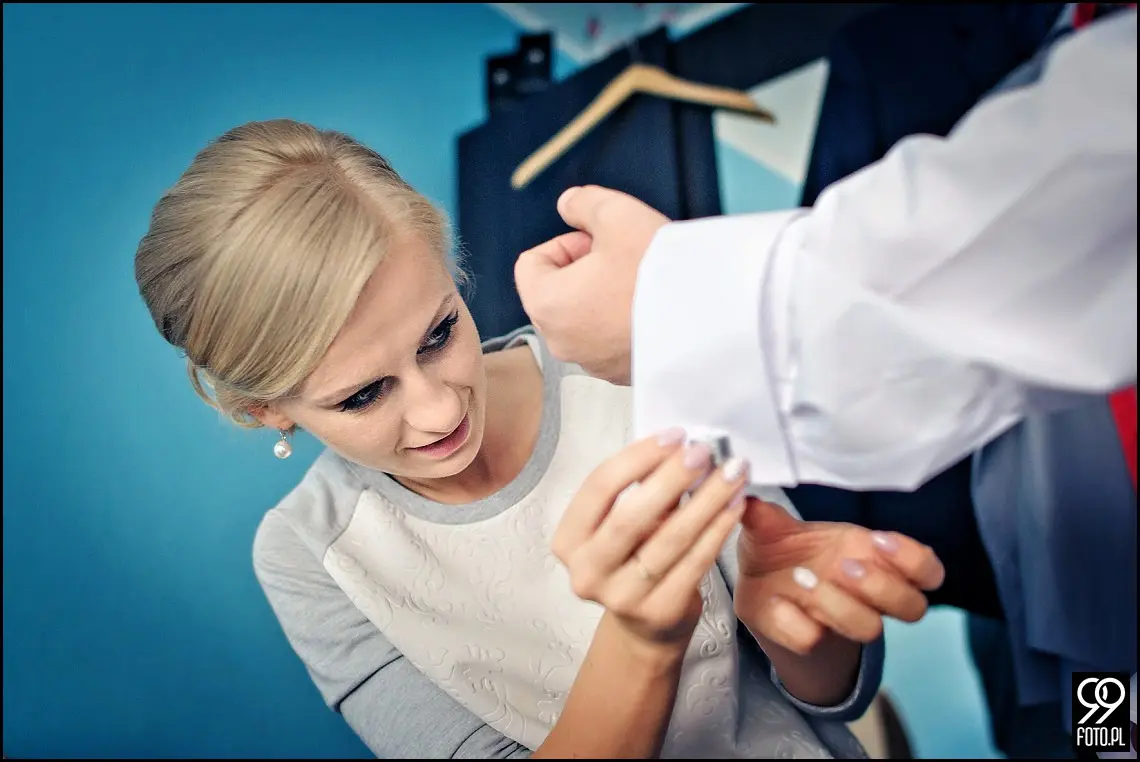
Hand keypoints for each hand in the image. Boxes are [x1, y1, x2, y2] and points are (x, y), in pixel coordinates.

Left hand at [514, 185, 668, 384]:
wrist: (710, 323)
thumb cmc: (656, 270)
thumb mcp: (617, 214)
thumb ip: (582, 203)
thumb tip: (568, 205)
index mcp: (547, 304)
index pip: (531, 264)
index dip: (566, 243)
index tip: (602, 243)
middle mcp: (561, 342)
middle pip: (557, 292)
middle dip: (585, 270)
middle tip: (625, 259)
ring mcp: (592, 364)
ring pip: (584, 318)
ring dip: (604, 297)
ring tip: (643, 284)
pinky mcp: (621, 376)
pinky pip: (610, 342)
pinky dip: (623, 324)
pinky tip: (655, 309)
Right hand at [552, 429, 747, 649]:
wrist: (645, 626)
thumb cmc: (633, 559)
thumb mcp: (624, 524)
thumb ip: (642, 489)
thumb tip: (681, 445)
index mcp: (568, 540)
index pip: (599, 487)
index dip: (638, 457)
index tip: (674, 435)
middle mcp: (587, 571)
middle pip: (630, 514)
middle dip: (671, 477)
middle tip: (703, 451)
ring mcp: (621, 597)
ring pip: (670, 538)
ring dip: (706, 499)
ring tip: (731, 472)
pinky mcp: (660, 611)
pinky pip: (695, 561)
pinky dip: (719, 528)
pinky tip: (736, 504)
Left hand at [734, 498, 945, 654]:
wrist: (755, 582)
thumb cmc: (784, 547)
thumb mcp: (775, 526)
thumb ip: (768, 516)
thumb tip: (749, 499)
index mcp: (873, 558)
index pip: (927, 571)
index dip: (914, 561)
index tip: (879, 541)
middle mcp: (867, 594)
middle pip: (911, 607)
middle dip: (882, 586)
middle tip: (844, 565)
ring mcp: (841, 618)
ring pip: (869, 629)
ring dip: (839, 605)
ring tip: (803, 578)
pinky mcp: (805, 635)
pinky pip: (811, 640)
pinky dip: (794, 622)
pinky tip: (776, 602)